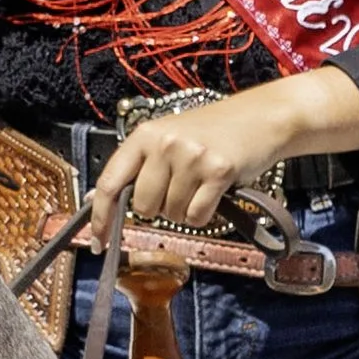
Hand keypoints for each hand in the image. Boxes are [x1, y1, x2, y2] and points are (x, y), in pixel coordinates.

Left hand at [86, 68, 358, 231]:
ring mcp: (191, 156)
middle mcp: (164, 143)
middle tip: (180, 190)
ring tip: (201, 185)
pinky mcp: (218, 171)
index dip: (100, 217)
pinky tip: (216, 192)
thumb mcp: (168, 139)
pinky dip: (205, 214)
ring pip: (172, 214)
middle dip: (159, 208)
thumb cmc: (213, 131)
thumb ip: (138, 167)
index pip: (110, 183)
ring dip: (186, 210)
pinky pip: (197, 216)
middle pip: (143, 206)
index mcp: (144, 135)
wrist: (262, 117)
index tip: (96, 241)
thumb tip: (98, 199)